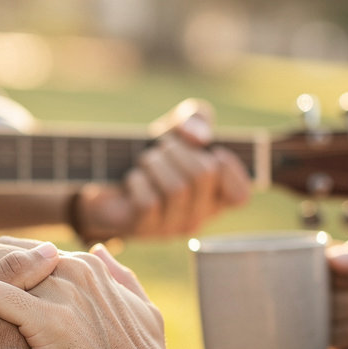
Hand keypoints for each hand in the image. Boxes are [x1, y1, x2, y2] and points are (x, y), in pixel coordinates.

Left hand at [71, 98, 249, 242]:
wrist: (107, 181)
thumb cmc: (153, 158)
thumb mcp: (177, 131)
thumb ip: (196, 119)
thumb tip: (200, 137)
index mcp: (215, 197)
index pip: (240, 195)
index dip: (231, 169)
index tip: (214, 151)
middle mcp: (198, 217)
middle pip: (204, 175)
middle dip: (179, 149)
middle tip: (163, 147)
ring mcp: (172, 227)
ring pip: (176, 188)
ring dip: (155, 162)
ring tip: (146, 161)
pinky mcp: (145, 229)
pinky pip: (149, 201)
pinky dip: (137, 180)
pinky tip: (133, 179)